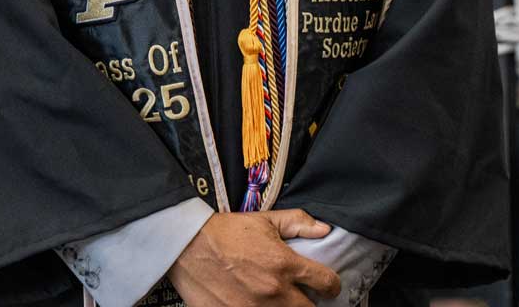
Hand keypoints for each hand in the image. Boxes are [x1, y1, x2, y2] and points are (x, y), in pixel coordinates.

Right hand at [168, 210, 340, 306]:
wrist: (187, 246)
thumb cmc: (225, 232)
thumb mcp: (264, 220)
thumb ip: (298, 223)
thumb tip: (324, 230)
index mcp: (284, 265)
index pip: (326, 282)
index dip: (332, 285)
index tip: (328, 286)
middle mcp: (274, 292)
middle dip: (310, 303)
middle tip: (303, 296)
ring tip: (280, 301)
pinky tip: (258, 303)